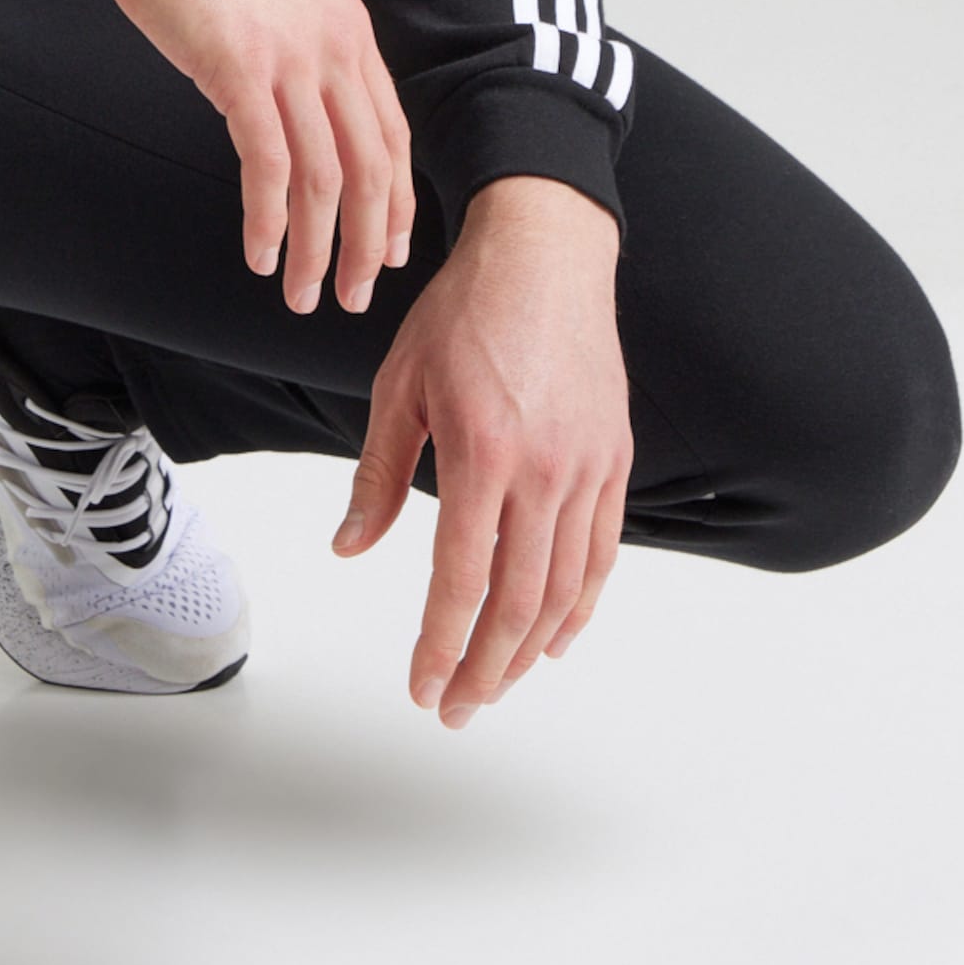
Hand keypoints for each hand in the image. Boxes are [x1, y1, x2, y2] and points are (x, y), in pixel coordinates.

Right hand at [100, 0, 412, 315]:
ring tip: (301, 292)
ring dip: (316, 248)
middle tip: (355, 296)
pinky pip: (267, 164)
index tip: (391, 251)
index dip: (396, 202)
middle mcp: (334, 45)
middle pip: (371, 168)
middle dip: (369, 245)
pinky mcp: (239, 68)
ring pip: (325, 178)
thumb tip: (297, 108)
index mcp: (349, 28)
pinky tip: (257, 251)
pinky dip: (267, 218)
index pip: (392, 134)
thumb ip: (303, 48)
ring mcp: (290, 57)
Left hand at [332, 174, 631, 723]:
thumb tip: (348, 547)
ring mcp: (587, 469)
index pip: (461, 580)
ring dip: (529, 650)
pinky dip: (580, 606)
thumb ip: (377, 475)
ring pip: (564, 589)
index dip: (440, 646)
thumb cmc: (464, 313)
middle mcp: (544, 471)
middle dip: (485, 669)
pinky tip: (555, 638)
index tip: (422, 688)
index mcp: (482, 454)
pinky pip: (602, 554)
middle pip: (518, 603)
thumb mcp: (399, 385)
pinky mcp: (614, 461)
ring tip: (496, 684)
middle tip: (457, 708)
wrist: (545, 255)